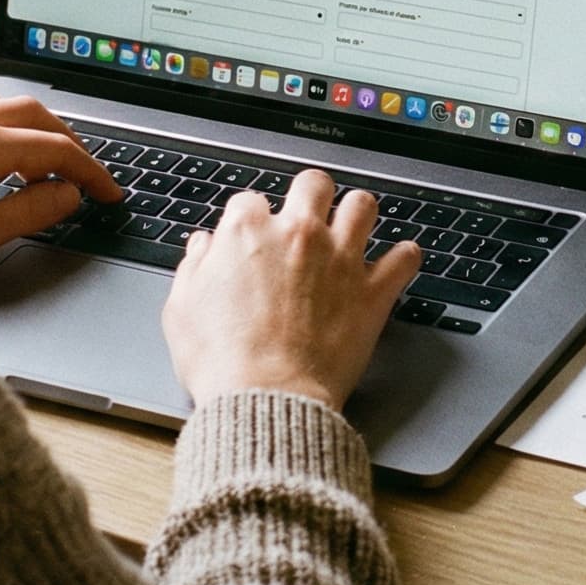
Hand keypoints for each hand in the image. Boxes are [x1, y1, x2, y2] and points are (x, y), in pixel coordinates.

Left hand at [0, 93, 121, 272]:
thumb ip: (27, 212)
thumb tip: (66, 196)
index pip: (55, 149)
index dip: (90, 172)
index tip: (109, 193)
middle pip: (35, 115)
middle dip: (71, 143)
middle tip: (89, 176)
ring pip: (5, 105)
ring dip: (38, 127)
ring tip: (52, 161)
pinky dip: (5, 123)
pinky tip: (0, 148)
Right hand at [161, 169, 420, 407]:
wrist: (265, 399)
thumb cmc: (221, 362)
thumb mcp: (181, 310)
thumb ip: (194, 267)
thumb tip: (203, 246)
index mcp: (247, 232)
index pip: (250, 200)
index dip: (250, 219)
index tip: (253, 236)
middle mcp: (298, 234)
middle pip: (313, 185)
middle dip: (310, 195)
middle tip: (308, 215)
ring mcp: (339, 260)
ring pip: (362, 206)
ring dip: (357, 214)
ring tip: (352, 228)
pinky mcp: (371, 292)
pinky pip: (403, 258)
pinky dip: (402, 258)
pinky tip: (396, 262)